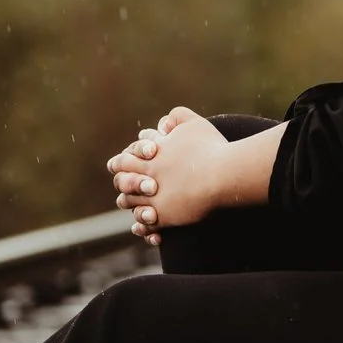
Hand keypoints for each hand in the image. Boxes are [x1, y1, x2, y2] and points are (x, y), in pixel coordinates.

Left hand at [105, 107, 228, 242]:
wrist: (223, 175)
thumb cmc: (212, 148)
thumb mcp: (194, 123)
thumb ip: (177, 116)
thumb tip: (163, 124)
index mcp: (150, 156)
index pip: (124, 159)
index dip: (120, 162)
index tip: (119, 163)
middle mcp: (147, 177)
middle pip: (122, 181)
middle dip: (123, 182)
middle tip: (123, 184)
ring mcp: (154, 198)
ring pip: (130, 203)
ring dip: (131, 203)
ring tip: (137, 204)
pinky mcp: (164, 216)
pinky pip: (145, 224)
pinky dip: (143, 225)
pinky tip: (148, 222)